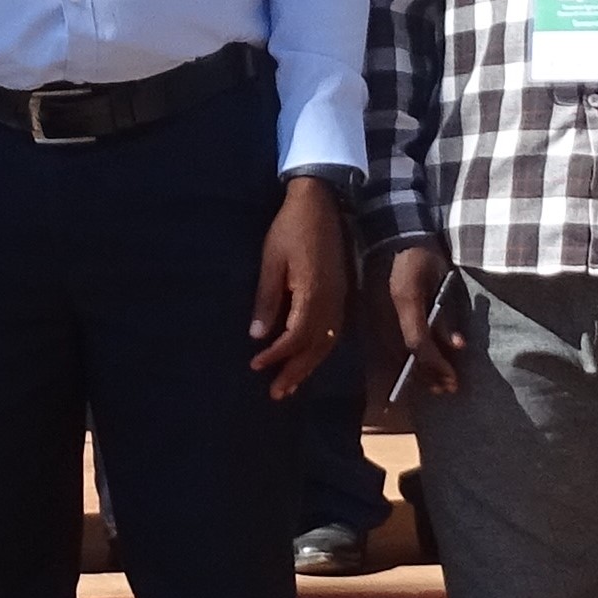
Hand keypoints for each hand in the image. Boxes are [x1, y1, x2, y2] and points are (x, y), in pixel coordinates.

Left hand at [249, 178, 354, 396]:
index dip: (277, 355)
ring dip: (309, 366)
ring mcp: (340, 298)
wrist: (319, 202)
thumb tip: (258, 336)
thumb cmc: (290, 228)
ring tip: (290, 385)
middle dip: (295, 372)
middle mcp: (332, 302)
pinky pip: (333, 331)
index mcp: (313, 293)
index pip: (296, 336)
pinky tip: (308, 358)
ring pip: (327, 342)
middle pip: (315, 347)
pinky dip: (319, 349)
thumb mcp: (271, 260)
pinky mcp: (342, 294)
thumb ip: (267, 299)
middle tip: (276, 394)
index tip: (256, 366)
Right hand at [381, 240, 464, 399]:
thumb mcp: (441, 279)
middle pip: (406, 356)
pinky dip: (406, 362)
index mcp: (404, 301)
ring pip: (396, 356)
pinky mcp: (374, 319)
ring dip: (418, 373)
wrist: (392, 238)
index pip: (417, 344)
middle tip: (449, 387)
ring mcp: (376, 317)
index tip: (453, 378)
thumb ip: (446, 315)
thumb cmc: (422, 256)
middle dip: (429, 375)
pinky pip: (389, 347)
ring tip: (436, 384)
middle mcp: (386, 313)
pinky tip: (418, 370)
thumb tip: (457, 346)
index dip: (436, 364)